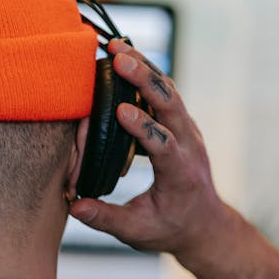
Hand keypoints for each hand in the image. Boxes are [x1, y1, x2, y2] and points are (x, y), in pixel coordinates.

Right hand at [69, 41, 228, 262]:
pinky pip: (166, 91)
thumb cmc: (170, 228)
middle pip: (171, 105)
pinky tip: (126, 56)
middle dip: (145, 79)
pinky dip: (148, 72)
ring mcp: (188, 130)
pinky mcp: (181, 123)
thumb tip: (74, 206)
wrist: (204, 223)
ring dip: (145, 67)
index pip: (164, 145)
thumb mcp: (137, 232)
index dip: (144, 127)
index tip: (120, 111)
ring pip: (169, 91)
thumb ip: (105, 219)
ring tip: (118, 46)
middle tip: (119, 58)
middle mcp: (189, 145)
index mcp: (180, 173)